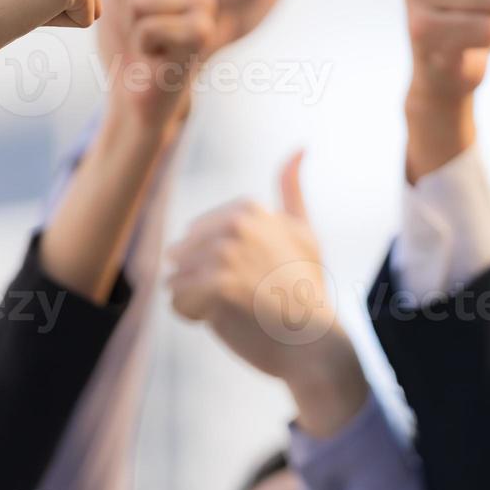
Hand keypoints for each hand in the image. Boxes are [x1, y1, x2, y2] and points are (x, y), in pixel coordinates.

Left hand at [92, 0, 217, 126]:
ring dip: (131, 33)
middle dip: (122, 15)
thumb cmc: (127, 41)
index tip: (132, 16)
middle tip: (140, 34)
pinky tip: (158, 56)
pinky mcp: (204, 32)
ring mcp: (205, 3)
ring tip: (149, 44)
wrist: (140, 91)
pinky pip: (147, 28)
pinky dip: (142, 48)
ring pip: (137, 4)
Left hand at [169, 153, 337, 380]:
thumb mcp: (304, 231)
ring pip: (176, 280)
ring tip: (236, 308)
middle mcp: (234, 225)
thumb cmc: (306, 290)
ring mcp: (224, 255)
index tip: (254, 277)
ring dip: (198, 301)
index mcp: (247, 209)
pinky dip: (195, 317)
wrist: (314, 342)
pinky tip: (228, 320)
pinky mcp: (214, 287)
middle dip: (202, 282)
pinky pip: (177, 302)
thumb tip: (299, 146)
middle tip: (246, 297)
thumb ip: (291, 190)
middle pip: (181, 256)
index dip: (217, 264)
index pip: (195, 237)